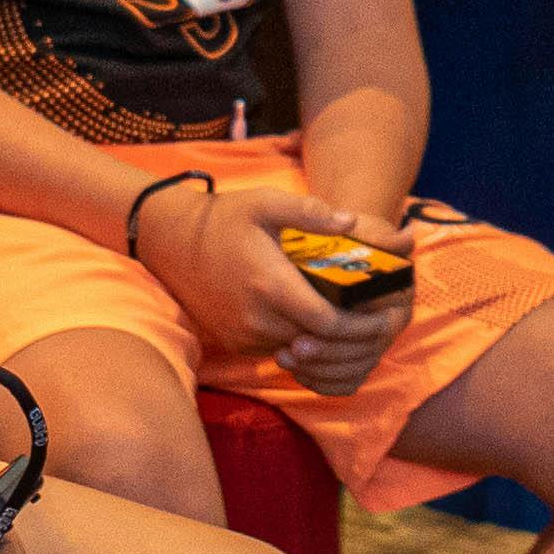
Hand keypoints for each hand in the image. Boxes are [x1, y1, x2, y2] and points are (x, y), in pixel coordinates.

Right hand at [142, 169, 410, 397]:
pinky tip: (317, 323)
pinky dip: (301, 342)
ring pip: (299, 350)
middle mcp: (257, 319)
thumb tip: (350, 222)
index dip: (359, 326)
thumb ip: (309, 212)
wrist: (170, 242)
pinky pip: (278, 349)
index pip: (327, 324)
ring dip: (325, 341)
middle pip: (318, 343)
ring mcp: (244, 335)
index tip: (383, 316)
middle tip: (378, 323)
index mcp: (270, 285)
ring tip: (354, 322)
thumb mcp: (265, 203)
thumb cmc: (223, 219)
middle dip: (350, 337)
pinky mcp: (235, 342)